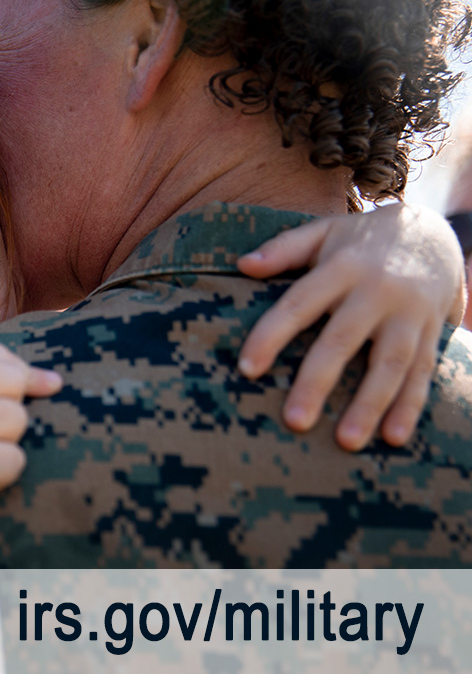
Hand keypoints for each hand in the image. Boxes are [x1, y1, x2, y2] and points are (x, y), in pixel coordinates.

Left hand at [237, 203, 465, 450]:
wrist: (434, 233)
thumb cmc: (362, 241)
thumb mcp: (323, 232)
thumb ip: (283, 249)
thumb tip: (241, 265)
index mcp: (342, 267)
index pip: (299, 303)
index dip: (272, 335)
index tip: (246, 369)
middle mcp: (377, 291)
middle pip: (343, 340)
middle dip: (318, 382)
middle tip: (294, 421)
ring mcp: (408, 315)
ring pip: (390, 363)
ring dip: (369, 405)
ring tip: (346, 443)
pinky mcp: (432, 333)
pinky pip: (423, 373)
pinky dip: (410, 407)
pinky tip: (394, 438)